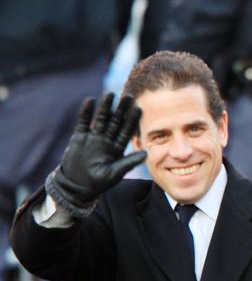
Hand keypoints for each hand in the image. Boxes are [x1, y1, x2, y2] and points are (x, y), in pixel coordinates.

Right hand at [45, 93, 145, 216]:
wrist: (77, 185)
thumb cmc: (98, 182)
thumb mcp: (115, 173)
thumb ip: (128, 162)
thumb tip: (146, 154)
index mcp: (117, 148)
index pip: (127, 131)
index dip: (132, 120)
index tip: (139, 108)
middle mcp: (107, 140)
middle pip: (116, 122)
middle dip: (121, 110)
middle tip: (128, 96)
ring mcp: (93, 138)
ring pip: (101, 119)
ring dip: (105, 107)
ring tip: (110, 94)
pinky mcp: (79, 137)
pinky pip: (84, 122)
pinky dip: (86, 112)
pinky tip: (90, 100)